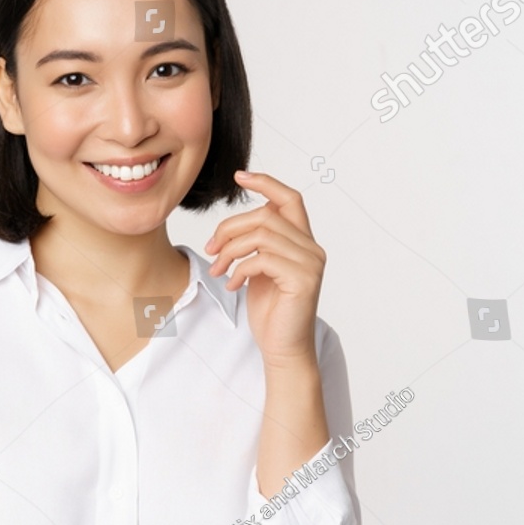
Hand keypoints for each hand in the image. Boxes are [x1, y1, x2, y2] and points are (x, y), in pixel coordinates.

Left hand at [204, 171, 325, 367]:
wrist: (282, 348)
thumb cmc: (270, 311)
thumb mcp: (259, 270)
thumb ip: (256, 245)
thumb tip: (233, 226)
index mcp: (303, 242)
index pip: (290, 199)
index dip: (266, 182)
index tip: (239, 176)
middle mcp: (312, 249)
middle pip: (266, 215)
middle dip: (230, 228)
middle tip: (211, 249)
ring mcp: (310, 264)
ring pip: (262, 234)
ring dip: (231, 249)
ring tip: (219, 269)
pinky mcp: (303, 280)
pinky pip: (263, 259)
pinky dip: (240, 268)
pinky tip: (233, 284)